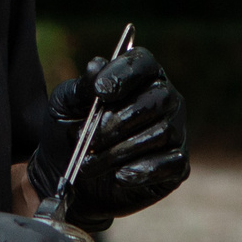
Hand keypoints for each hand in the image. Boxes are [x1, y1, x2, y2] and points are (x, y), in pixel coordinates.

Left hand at [28, 46, 189, 230]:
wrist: (72, 179)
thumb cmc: (72, 131)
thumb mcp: (64, 106)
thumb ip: (79, 88)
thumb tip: (96, 66)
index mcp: (139, 76)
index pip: (142, 62)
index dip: (124, 74)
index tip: (100, 91)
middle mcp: (165, 99)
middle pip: (157, 98)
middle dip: (119, 121)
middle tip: (89, 140)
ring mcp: (175, 132)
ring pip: (161, 133)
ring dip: (120, 151)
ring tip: (90, 164)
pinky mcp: (177, 165)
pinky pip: (172, 163)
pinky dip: (143, 170)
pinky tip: (119, 176)